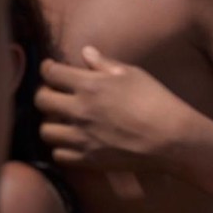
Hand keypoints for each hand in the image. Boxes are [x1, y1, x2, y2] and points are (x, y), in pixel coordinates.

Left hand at [35, 46, 188, 170]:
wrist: (171, 139)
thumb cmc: (157, 101)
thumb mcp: (135, 75)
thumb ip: (106, 64)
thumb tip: (86, 52)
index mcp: (90, 86)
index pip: (52, 73)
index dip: (49, 68)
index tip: (52, 68)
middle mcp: (79, 111)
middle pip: (41, 101)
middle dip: (45, 94)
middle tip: (55, 94)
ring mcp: (81, 137)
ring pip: (45, 130)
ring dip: (51, 123)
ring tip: (63, 121)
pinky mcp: (88, 159)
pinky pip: (59, 154)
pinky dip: (63, 148)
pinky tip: (74, 141)